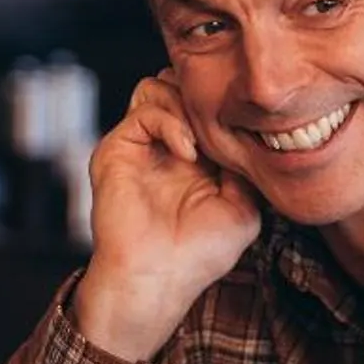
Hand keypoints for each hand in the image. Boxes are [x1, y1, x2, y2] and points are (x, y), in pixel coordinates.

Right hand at [73, 73, 262, 359]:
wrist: (156, 278)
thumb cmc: (199, 254)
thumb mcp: (243, 208)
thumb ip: (244, 166)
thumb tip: (246, 130)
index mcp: (193, 158)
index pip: (205, 106)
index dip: (226, 107)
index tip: (245, 127)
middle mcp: (164, 146)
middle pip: (179, 85)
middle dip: (203, 96)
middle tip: (221, 125)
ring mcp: (139, 146)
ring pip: (157, 86)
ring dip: (186, 104)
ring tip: (202, 142)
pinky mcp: (117, 149)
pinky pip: (144, 110)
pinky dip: (171, 122)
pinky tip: (188, 153)